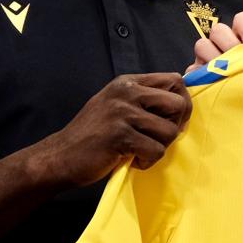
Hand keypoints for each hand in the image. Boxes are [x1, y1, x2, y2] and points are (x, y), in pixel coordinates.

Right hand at [33, 73, 190, 187]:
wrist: (59, 157)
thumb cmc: (93, 135)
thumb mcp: (117, 105)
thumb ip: (145, 100)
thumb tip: (182, 104)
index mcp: (128, 82)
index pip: (175, 80)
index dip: (181, 102)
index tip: (171, 120)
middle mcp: (127, 92)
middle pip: (179, 103)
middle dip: (176, 126)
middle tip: (157, 138)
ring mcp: (122, 112)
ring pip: (170, 130)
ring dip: (160, 147)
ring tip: (140, 151)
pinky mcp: (120, 135)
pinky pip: (156, 150)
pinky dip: (148, 161)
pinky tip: (132, 160)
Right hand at [186, 12, 242, 73]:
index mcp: (240, 36)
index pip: (241, 20)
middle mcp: (222, 43)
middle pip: (219, 30)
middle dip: (229, 43)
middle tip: (239, 60)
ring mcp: (206, 56)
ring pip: (202, 45)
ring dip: (213, 58)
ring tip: (224, 73)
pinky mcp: (196, 73)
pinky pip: (192, 69)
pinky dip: (199, 75)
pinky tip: (210, 83)